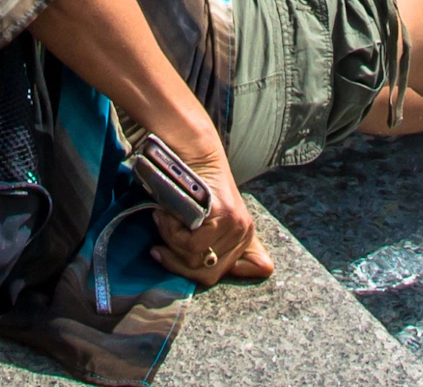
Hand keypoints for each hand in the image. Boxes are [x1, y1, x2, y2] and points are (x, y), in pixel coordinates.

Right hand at [147, 131, 273, 287]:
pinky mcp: (222, 215)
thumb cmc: (193, 182)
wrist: (192, 148)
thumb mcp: (210, 218)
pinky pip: (191, 244)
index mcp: (245, 235)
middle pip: (207, 275)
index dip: (197, 271)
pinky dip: (171, 231)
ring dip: (171, 241)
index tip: (172, 255)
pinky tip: (166, 213)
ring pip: (195, 260)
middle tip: (160, 244)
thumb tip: (262, 270)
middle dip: (177, 261)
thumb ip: (225, 244)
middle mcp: (244, 231)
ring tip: (164, 219)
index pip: (227, 274)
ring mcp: (235, 224)